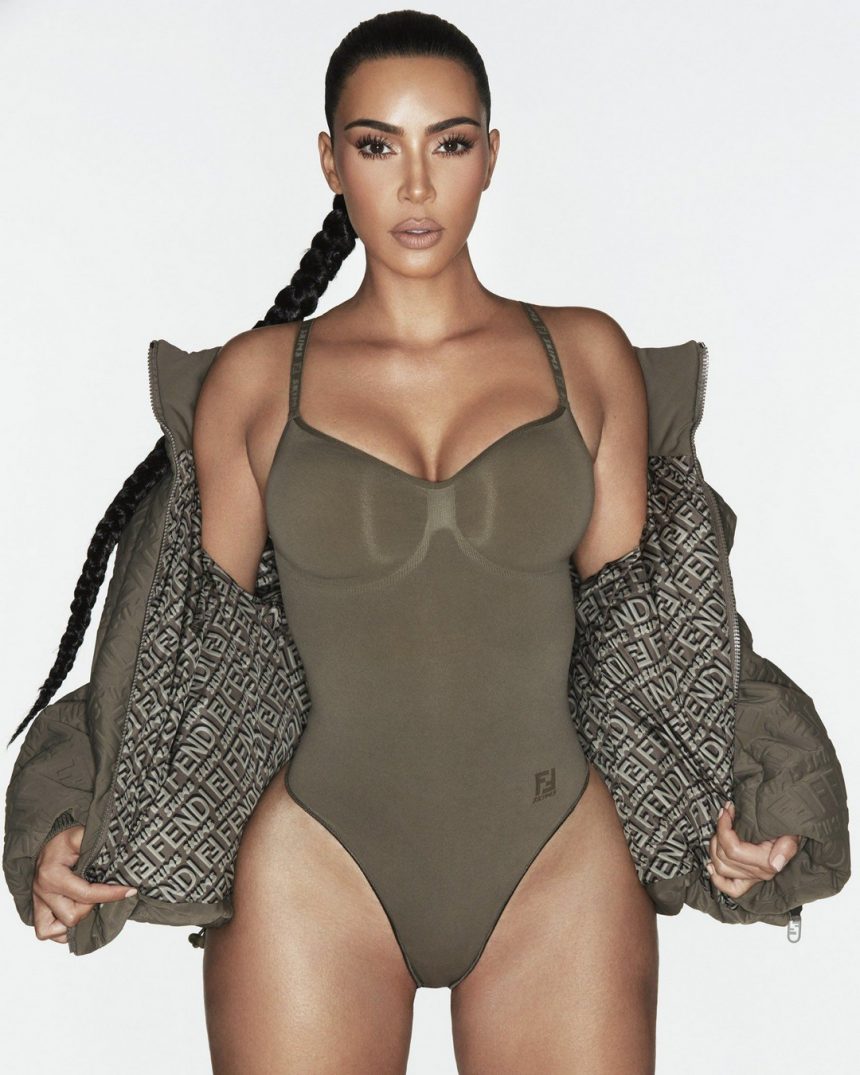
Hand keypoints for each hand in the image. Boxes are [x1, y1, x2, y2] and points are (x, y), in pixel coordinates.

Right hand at [32, 824, 136, 943]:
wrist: (47, 840)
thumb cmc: (63, 839)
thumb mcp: (80, 835)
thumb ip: (97, 841)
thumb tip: (120, 850)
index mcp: (52, 875)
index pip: (86, 894)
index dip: (111, 894)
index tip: (129, 891)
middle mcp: (42, 892)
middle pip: (73, 916)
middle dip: (91, 907)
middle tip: (101, 892)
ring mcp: (38, 902)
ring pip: (57, 930)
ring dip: (76, 919)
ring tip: (88, 903)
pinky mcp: (37, 909)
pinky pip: (44, 931)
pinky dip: (62, 929)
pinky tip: (76, 912)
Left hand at [707, 800, 800, 899]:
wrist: (792, 833)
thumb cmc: (788, 831)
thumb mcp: (791, 834)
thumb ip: (786, 848)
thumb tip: (775, 864)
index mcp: (767, 863)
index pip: (733, 849)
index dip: (723, 828)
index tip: (726, 811)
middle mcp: (759, 873)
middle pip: (724, 856)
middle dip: (719, 833)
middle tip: (724, 815)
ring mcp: (752, 878)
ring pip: (721, 868)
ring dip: (715, 847)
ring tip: (720, 829)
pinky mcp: (749, 880)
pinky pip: (731, 888)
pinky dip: (717, 879)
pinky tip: (711, 866)